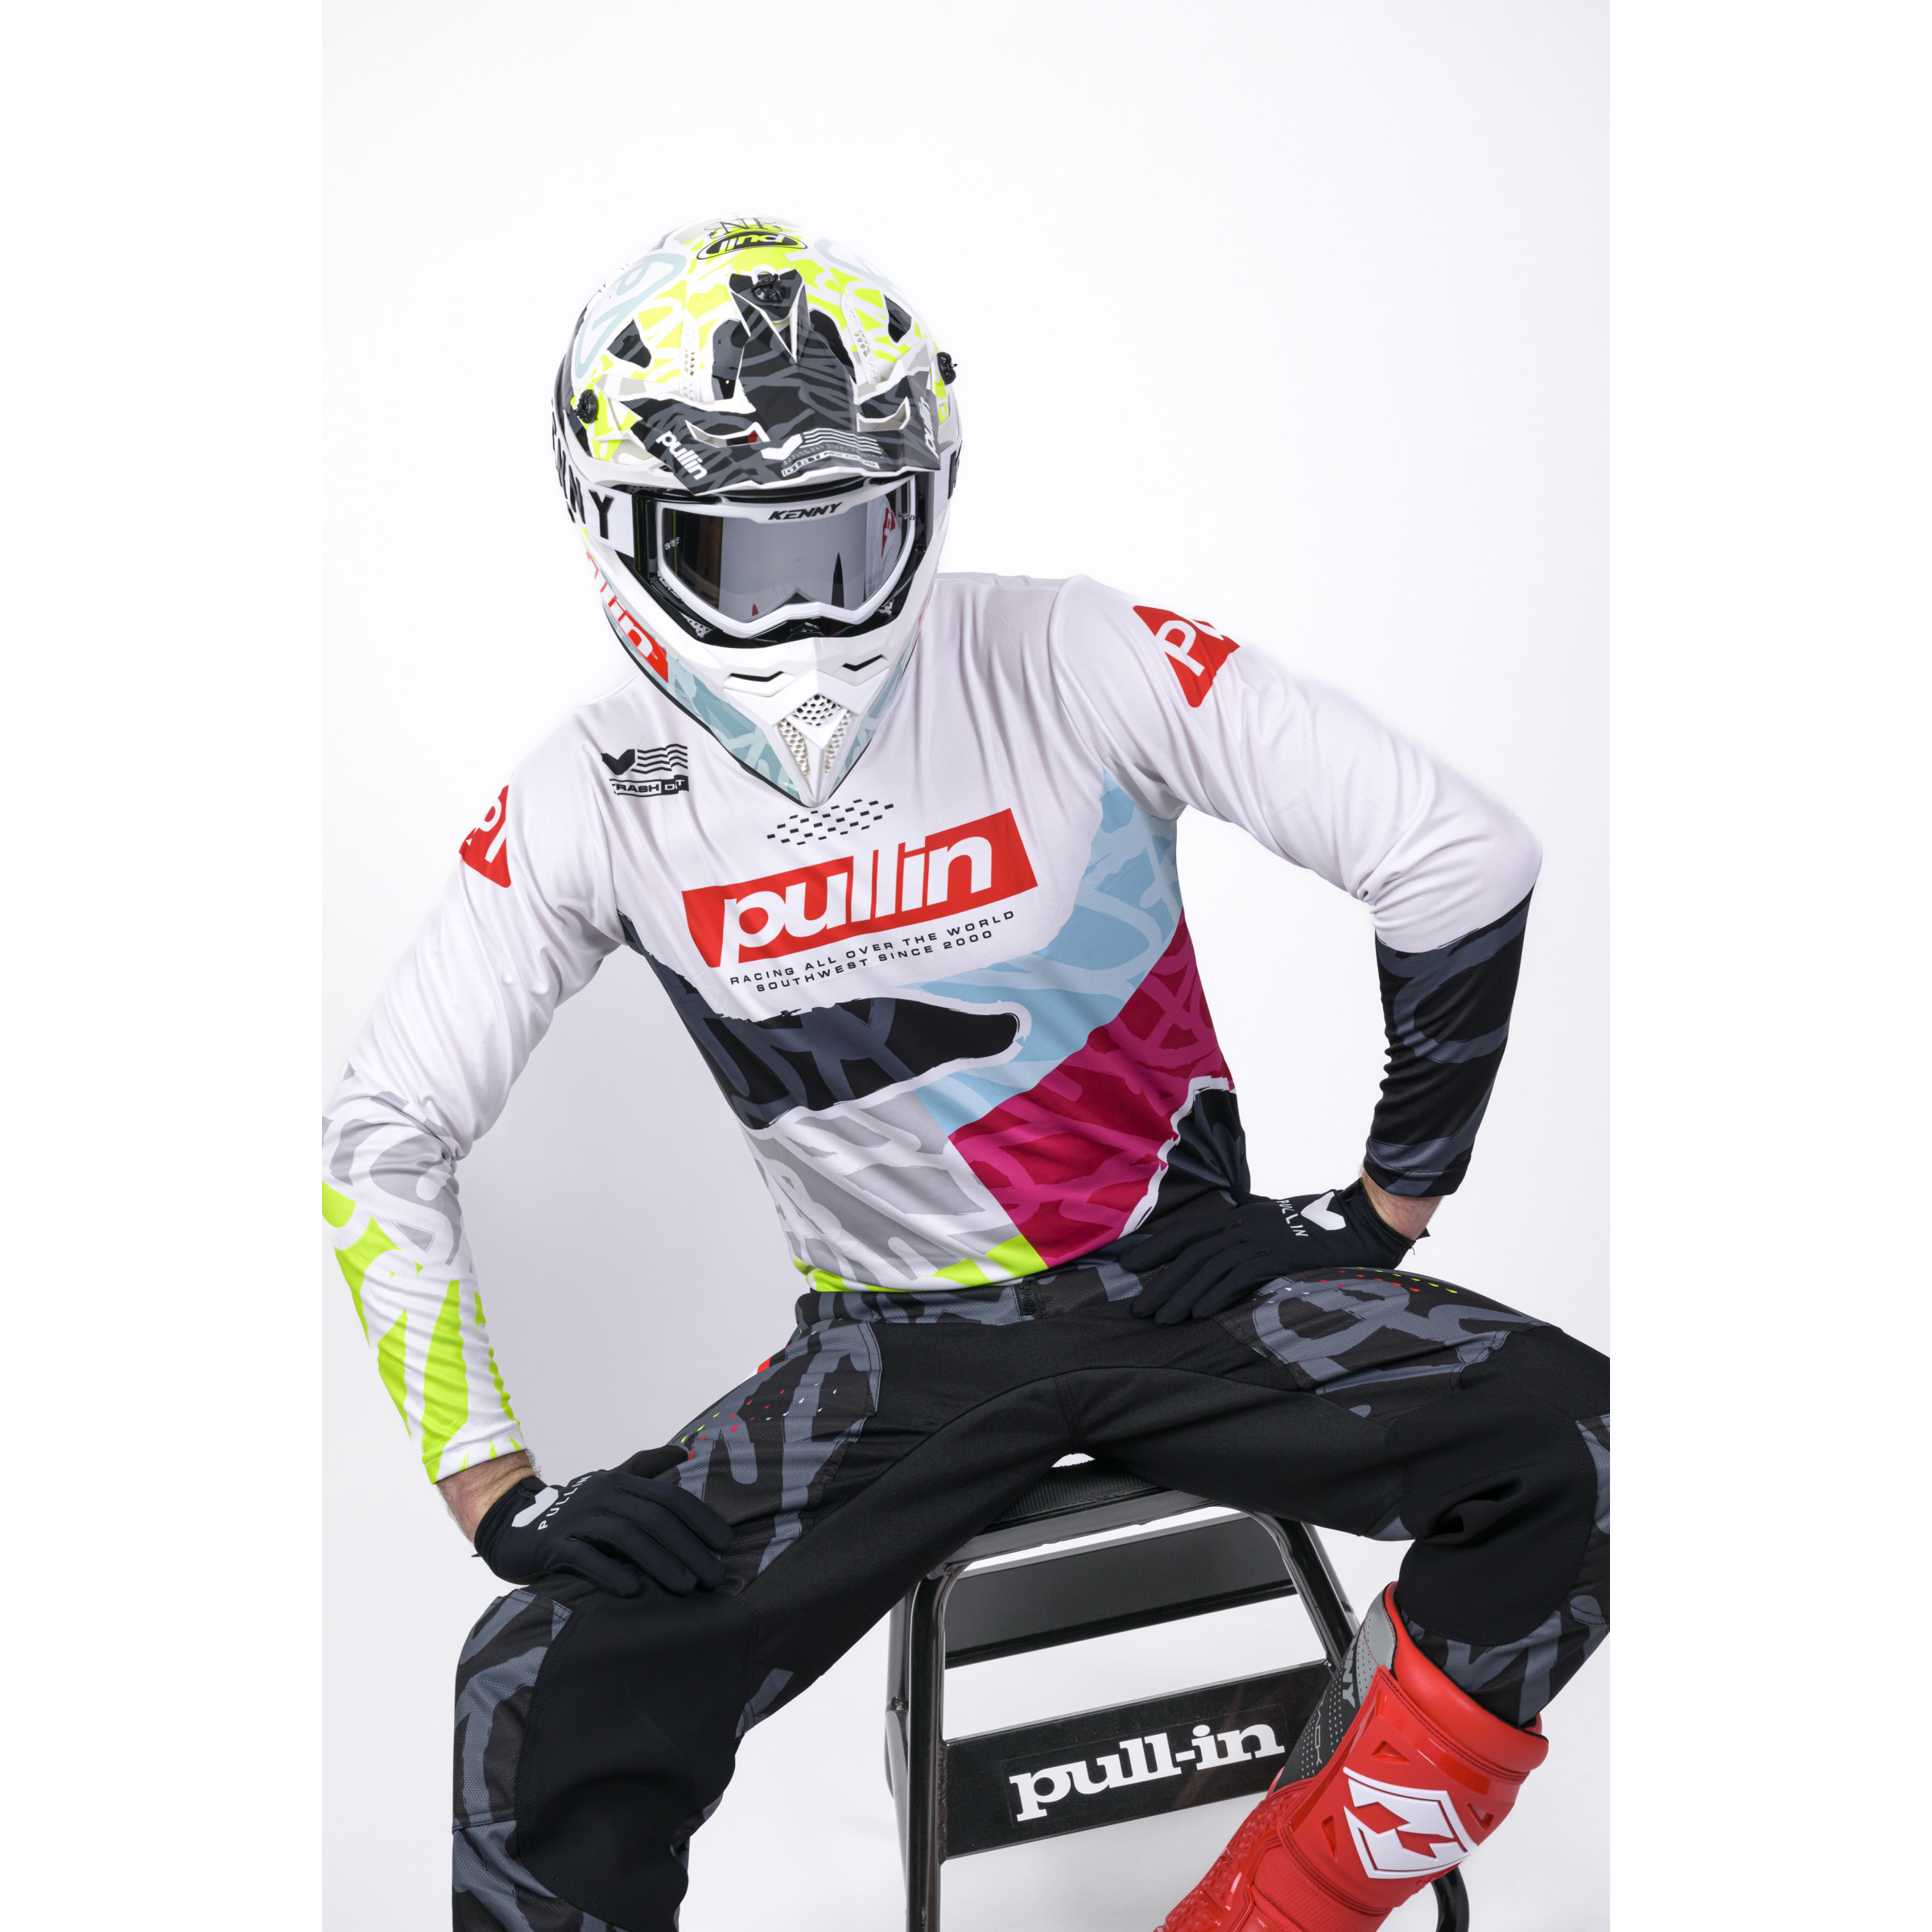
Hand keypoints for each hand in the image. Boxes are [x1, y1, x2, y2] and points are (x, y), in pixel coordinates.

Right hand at [472, 1446, 733, 1596]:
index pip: (668, 1497)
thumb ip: (646, 1467)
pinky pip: (584, 1557)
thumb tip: (685, 1451)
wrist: (511, 1525)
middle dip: (689, 1546)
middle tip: (714, 1575)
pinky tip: (633, 1590)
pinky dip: (610, 1571)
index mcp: (620, 1482)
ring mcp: (576, 1519)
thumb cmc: (574, 1511)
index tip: (725, 1543)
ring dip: (660, 1561)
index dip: (699, 1518)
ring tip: (686, 1586)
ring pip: (625, 1536)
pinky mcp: (553, 1545)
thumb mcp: (610, 1484)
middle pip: (653, 1517)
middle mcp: (601, 1495)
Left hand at [1122, 1178, 1416, 1324]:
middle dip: (1161, 1282)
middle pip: (1191, 1254)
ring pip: (1208, 1268)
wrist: (1364, 1222)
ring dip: (1180, 1294)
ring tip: (1159, 1318)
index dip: (1157, 1245)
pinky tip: (1197, 1312)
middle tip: (1137, 1309)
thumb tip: (1228, 1251)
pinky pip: (1237, 1277)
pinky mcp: (1278, 1257)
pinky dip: (1214, 1294)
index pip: (1188, 1230)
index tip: (1130, 1262)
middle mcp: (1244, 1226)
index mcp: (1241, 1216)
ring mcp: (1260, 1240)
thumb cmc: (1323, 1225)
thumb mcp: (1277, 1221)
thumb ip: (1251, 1233)